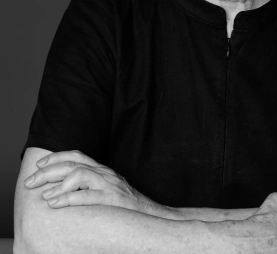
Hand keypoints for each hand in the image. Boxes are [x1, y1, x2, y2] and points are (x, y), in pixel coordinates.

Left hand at [23, 150, 167, 216]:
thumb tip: (67, 186)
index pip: (77, 155)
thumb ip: (93, 184)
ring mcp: (109, 185)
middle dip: (48, 171)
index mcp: (103, 169)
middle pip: (72, 164)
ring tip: (44, 195)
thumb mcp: (109, 188)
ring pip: (78, 174)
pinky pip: (87, 196)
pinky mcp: (112, 199)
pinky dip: (67, 199)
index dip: (56, 157)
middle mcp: (105, 173)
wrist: (152, 214)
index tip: (39, 164)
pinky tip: (55, 204)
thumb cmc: (128, 206)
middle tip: (30, 182)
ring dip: (57, 184)